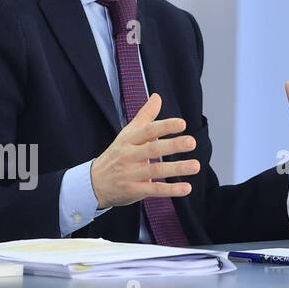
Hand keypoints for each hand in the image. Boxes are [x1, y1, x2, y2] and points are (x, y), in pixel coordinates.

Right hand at [90, 93, 199, 208]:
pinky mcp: (134, 191)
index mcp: (129, 140)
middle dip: (173, 145)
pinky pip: (154, 190)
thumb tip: (157, 96)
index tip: (182, 123)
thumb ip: (145, 115)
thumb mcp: (127, 134)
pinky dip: (171, 190)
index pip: (148, 131)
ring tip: (196, 166)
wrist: (93, 183)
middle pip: (152, 149)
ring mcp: (131, 174)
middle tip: (192, 142)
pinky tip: (186, 188)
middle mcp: (129, 156)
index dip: (165, 126)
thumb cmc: (116, 154)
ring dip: (177, 169)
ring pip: (156, 170)